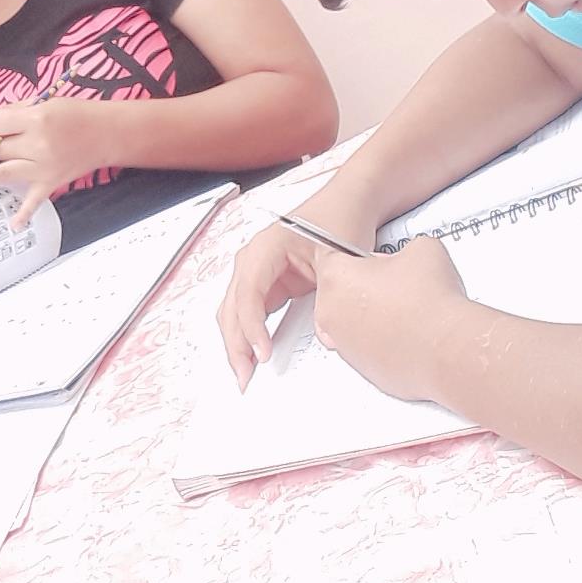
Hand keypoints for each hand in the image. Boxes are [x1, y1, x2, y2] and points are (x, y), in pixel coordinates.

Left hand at [0, 95, 115, 227]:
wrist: (107, 133)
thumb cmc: (76, 114)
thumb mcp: (47, 102)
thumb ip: (18, 111)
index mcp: (36, 118)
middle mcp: (37, 143)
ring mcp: (43, 166)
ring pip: (2, 173)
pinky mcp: (51, 182)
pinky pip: (34, 200)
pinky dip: (24, 214)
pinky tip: (12, 225)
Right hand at [219, 194, 375, 388]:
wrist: (350, 204)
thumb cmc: (342, 221)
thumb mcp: (340, 259)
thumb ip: (330, 298)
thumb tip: (326, 338)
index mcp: (266, 247)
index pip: (249, 292)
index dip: (252, 326)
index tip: (262, 354)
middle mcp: (253, 259)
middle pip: (232, 306)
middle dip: (235, 344)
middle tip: (245, 378)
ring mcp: (257, 272)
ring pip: (233, 312)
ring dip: (236, 343)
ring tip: (245, 375)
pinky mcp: (267, 284)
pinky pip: (249, 313)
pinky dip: (247, 335)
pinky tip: (253, 357)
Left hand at [311, 236, 468, 403]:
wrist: (448, 349)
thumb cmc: (431, 303)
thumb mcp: (421, 248)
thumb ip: (400, 250)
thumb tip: (405, 259)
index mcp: (336, 279)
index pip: (330, 255)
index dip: (355, 253)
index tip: (367, 256)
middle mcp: (332, 315)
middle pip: (339, 291)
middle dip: (362, 285)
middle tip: (393, 283)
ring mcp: (345, 346)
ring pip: (351, 323)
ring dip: (370, 315)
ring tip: (404, 310)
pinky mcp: (363, 369)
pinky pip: (366, 349)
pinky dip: (381, 342)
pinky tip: (407, 334)